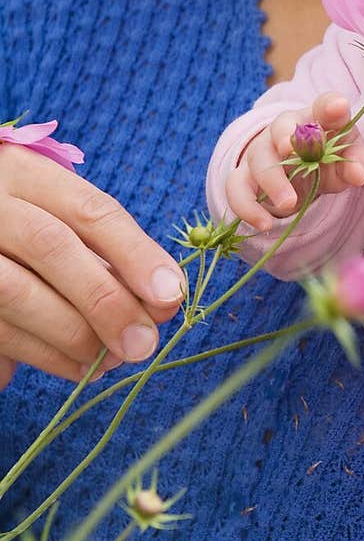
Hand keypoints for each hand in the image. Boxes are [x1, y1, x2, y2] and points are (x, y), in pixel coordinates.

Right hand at [0, 145, 185, 387]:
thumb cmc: (29, 227)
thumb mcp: (63, 218)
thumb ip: (110, 252)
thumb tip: (163, 299)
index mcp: (25, 173)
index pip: (89, 209)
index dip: (135, 253)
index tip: (170, 294)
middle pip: (50, 245)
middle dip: (105, 300)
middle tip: (143, 343)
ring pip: (16, 292)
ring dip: (75, 335)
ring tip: (112, 359)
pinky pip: (0, 331)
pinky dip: (46, 356)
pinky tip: (80, 367)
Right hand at [225, 92, 363, 231]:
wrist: (299, 173)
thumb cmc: (327, 159)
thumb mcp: (348, 160)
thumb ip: (358, 163)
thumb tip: (358, 174)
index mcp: (316, 118)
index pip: (323, 105)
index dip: (330, 105)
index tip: (338, 108)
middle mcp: (284, 129)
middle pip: (280, 126)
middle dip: (285, 137)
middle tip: (291, 152)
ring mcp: (261, 150)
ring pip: (258, 158)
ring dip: (272, 181)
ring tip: (289, 204)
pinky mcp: (245, 176)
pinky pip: (236, 187)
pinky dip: (247, 206)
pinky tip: (264, 224)